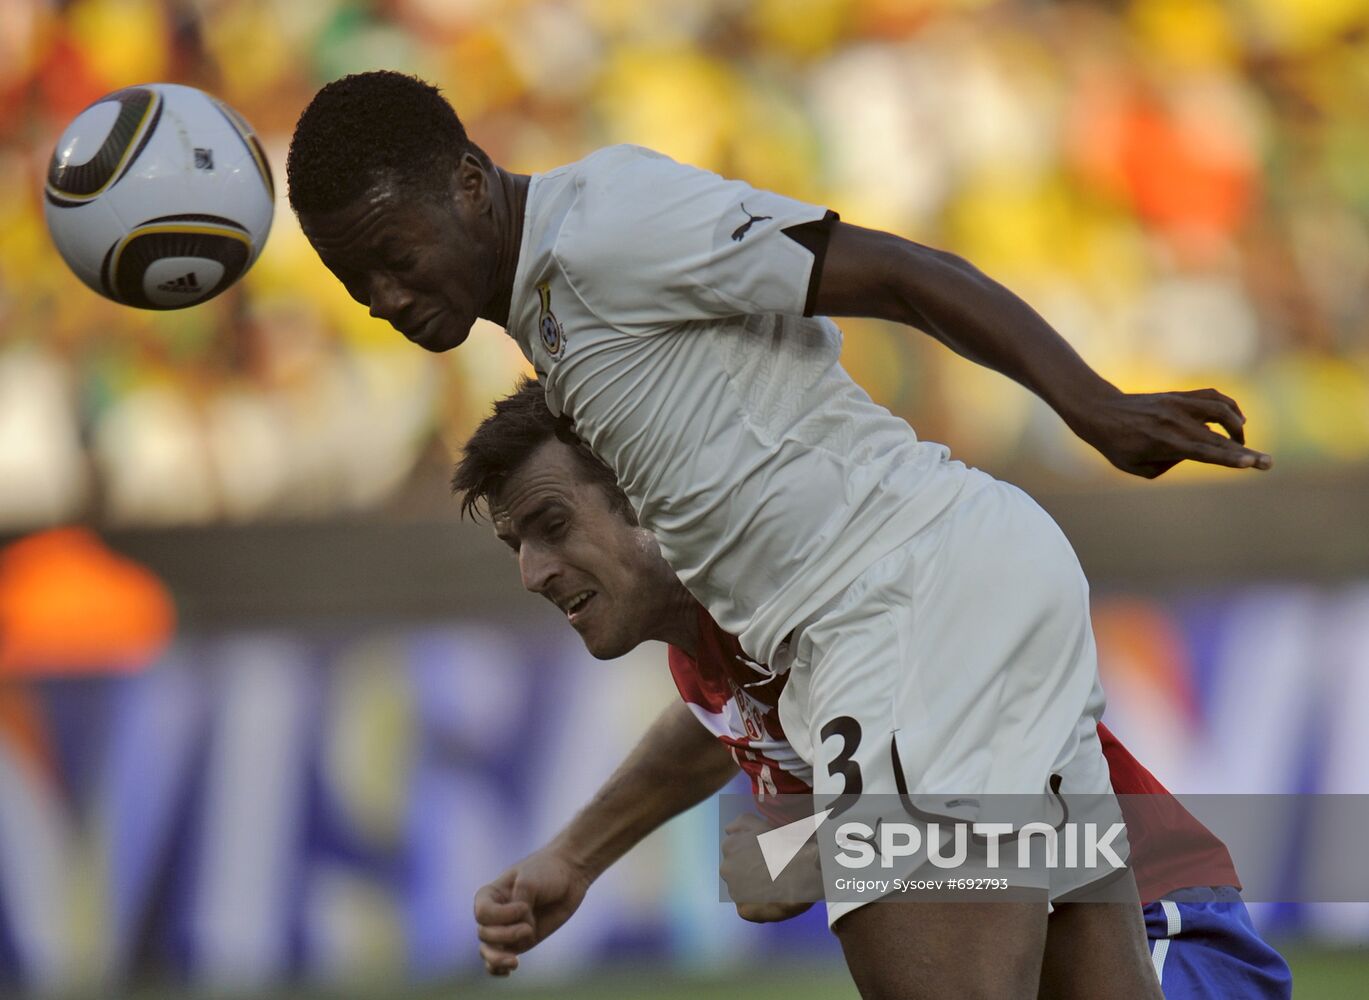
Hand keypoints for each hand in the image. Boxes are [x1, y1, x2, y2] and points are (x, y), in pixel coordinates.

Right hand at [473, 848, 591, 975]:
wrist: (570, 874)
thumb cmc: (547, 871)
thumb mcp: (530, 882)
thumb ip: (520, 904)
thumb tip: (522, 931)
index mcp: (491, 894)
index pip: (482, 913)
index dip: (501, 916)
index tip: (524, 907)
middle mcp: (495, 913)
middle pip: (484, 934)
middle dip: (506, 935)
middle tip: (529, 928)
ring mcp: (507, 928)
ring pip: (488, 951)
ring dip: (498, 958)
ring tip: (514, 962)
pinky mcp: (521, 941)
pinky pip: (500, 959)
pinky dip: (498, 968)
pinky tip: (507, 971)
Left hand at [720, 812, 817, 922]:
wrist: (801, 871)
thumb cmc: (785, 845)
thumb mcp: (761, 824)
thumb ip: (740, 823)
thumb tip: (728, 830)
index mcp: (729, 846)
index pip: (735, 852)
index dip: (752, 855)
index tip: (766, 857)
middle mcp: (726, 868)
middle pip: (736, 872)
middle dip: (749, 872)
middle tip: (772, 872)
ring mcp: (734, 891)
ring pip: (742, 891)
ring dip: (754, 890)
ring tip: (775, 886)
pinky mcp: (744, 910)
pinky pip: (749, 909)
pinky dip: (759, 907)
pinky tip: (774, 900)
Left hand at [1065, 387, 1271, 478]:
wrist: (1101, 411)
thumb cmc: (1116, 445)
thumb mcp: (1138, 467)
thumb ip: (1169, 465)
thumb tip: (1195, 452)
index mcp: (1164, 442)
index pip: (1204, 452)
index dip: (1229, 458)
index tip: (1251, 463)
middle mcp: (1175, 422)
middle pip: (1219, 436)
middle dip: (1246, 450)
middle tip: (1268, 463)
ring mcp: (1179, 405)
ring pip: (1222, 409)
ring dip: (1237, 426)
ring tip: (1240, 441)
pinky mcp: (1180, 396)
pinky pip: (1213, 397)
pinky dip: (1229, 406)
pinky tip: (1235, 419)